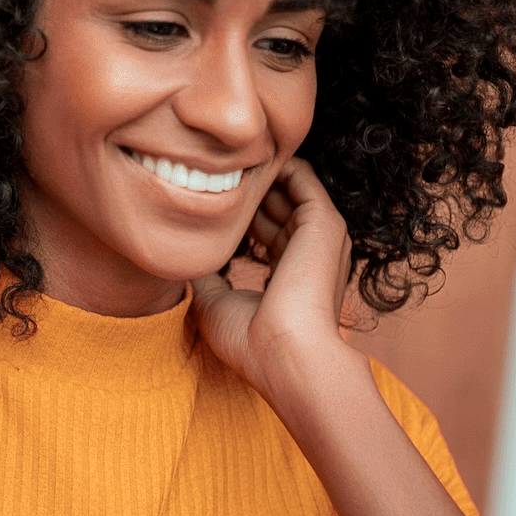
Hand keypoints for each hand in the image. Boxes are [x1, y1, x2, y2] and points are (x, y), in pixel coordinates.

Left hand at [191, 158, 356, 397]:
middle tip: (206, 176)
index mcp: (289, 275)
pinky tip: (245, 162)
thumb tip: (190, 259)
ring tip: (221, 163)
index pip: (266, 233)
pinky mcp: (324, 222)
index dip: (237, 216)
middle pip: (275, 207)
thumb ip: (207, 277)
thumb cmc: (251, 342)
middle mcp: (308, 254)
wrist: (285, 354)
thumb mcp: (216, 304)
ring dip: (258, 175)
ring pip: (287, 189)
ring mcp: (319, 238)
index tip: (203, 203)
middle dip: (244, 192)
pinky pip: (302, 178)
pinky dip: (278, 164)